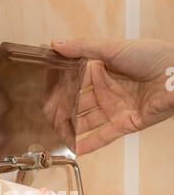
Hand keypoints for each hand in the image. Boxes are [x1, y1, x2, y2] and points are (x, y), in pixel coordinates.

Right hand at [51, 38, 173, 154]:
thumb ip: (83, 48)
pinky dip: (90, 144)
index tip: (44, 98)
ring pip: (87, 122)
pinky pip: (104, 136)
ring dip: (72, 130)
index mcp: (101, 72)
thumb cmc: (150, 56)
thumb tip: (56, 45)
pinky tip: (75, 150)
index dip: (59, 92)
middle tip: (47, 120)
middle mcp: (106, 91)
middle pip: (78, 106)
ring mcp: (114, 109)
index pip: (73, 85)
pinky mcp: (125, 123)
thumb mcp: (112, 48)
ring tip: (57, 136)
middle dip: (62, 113)